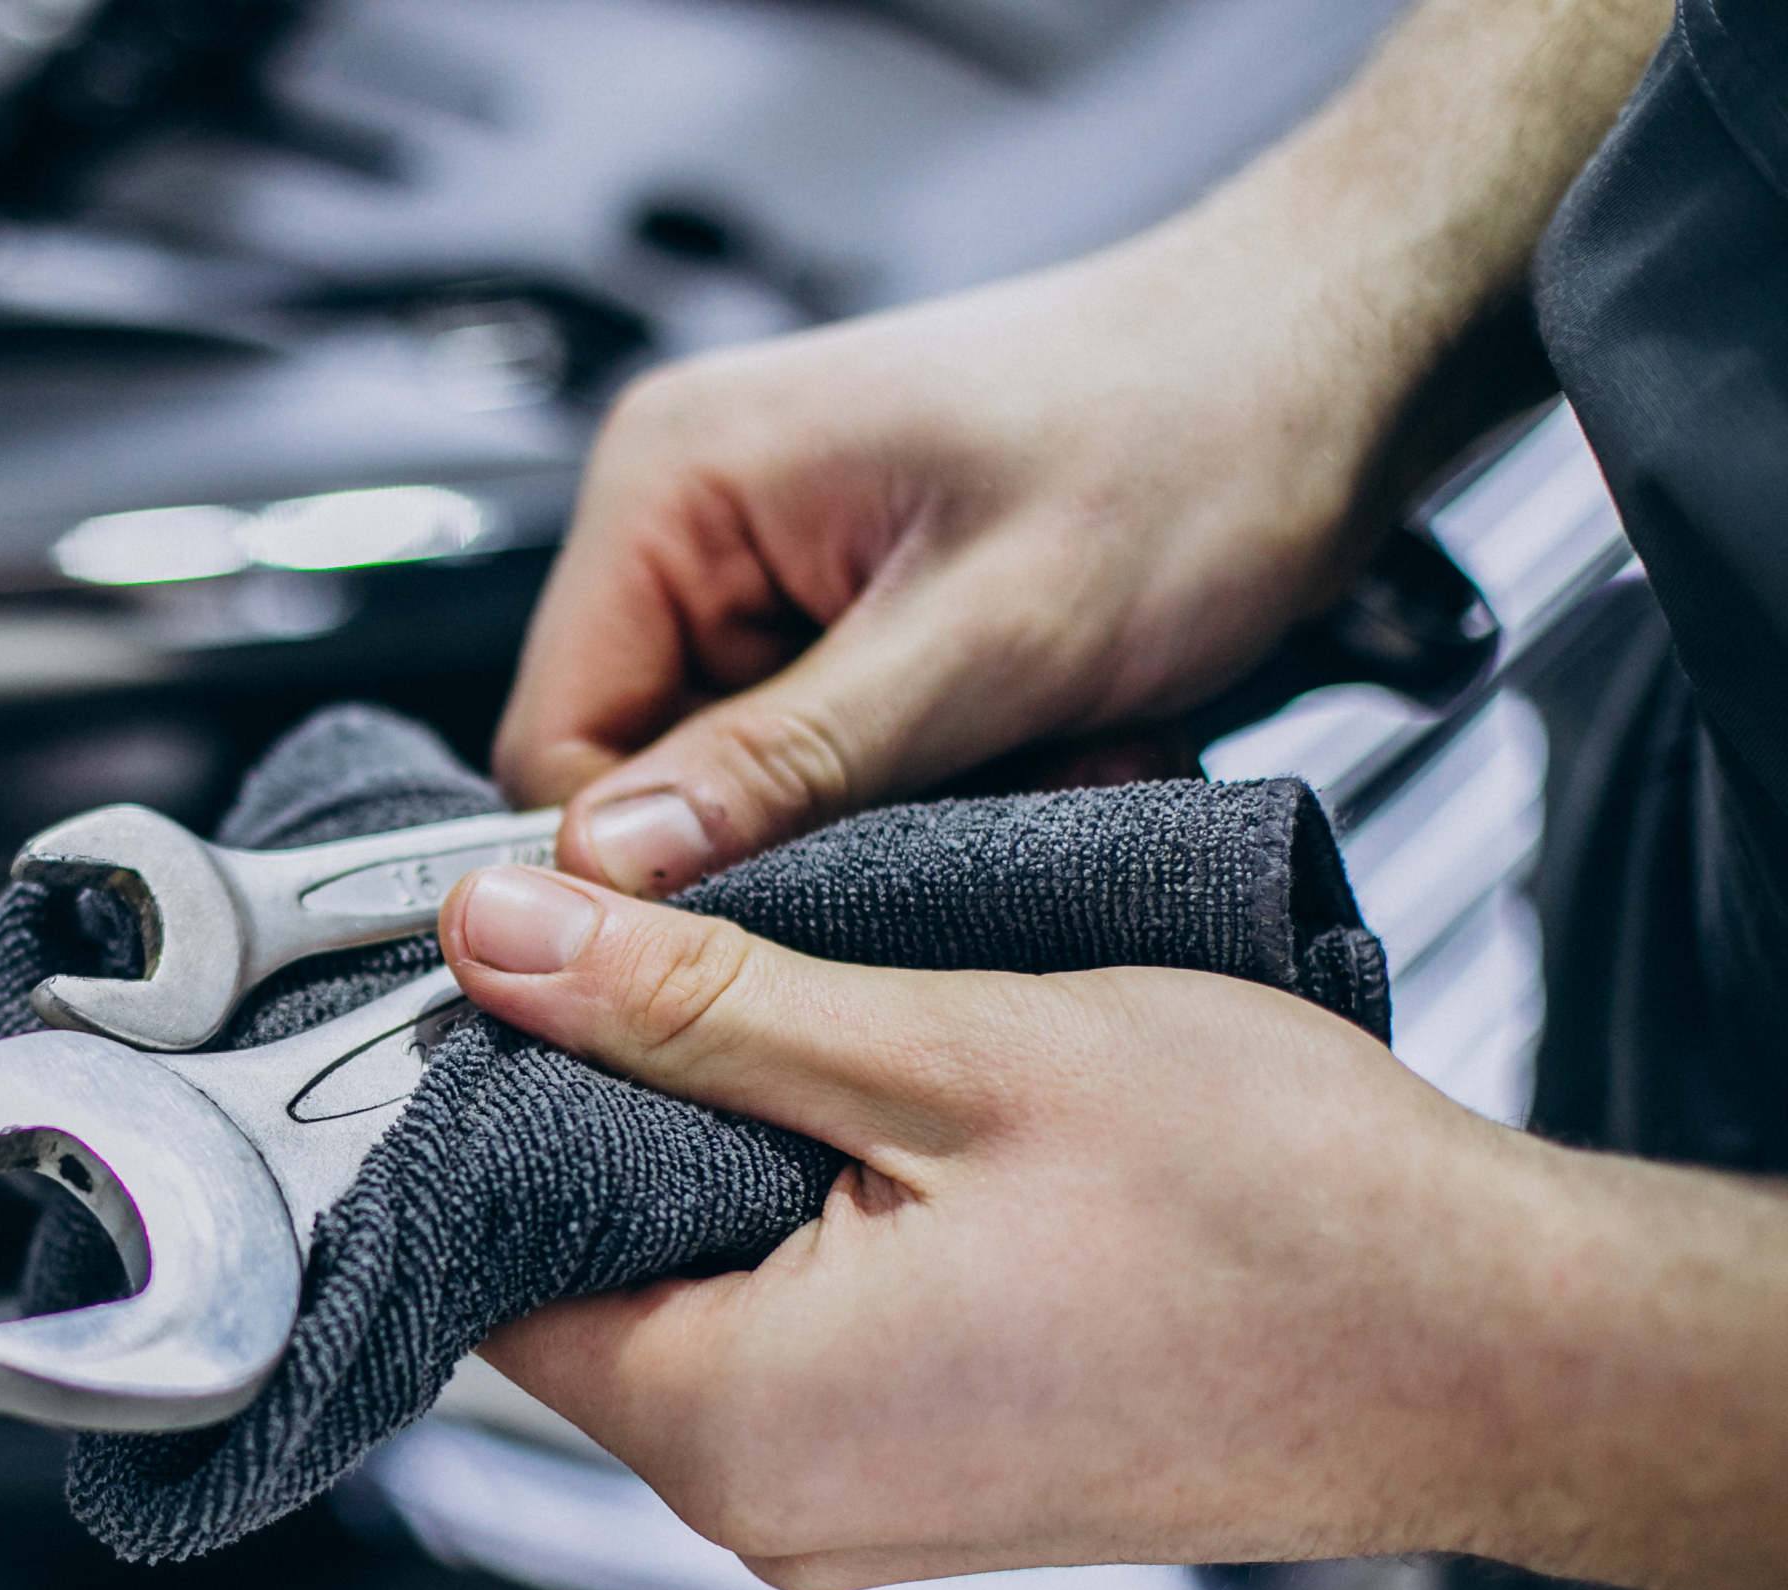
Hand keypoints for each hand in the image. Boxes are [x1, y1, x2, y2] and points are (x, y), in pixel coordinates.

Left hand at [435, 864, 1566, 1589]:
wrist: (1498, 1346)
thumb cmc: (1280, 1221)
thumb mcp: (943, 1053)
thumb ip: (693, 1003)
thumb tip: (501, 939)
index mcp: (735, 1424)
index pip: (487, 1264)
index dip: (489, 1105)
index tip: (526, 981)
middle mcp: (772, 1509)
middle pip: (583, 1289)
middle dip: (615, 1124)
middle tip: (696, 974)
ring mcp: (855, 1514)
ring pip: (693, 1309)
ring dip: (725, 1170)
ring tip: (826, 1045)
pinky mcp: (930, 1488)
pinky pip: (794, 1352)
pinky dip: (807, 1235)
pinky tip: (892, 1139)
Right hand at [496, 236, 1406, 892]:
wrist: (1340, 364)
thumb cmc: (1198, 430)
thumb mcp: (988, 636)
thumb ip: (787, 761)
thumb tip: (612, 867)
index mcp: (675, 483)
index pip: (557, 745)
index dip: (649, 865)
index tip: (776, 919)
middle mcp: (698, 515)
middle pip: (648, 775)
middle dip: (805, 833)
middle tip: (960, 813)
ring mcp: (771, 562)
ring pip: (751, 784)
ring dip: (889, 813)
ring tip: (1028, 759)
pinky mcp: (847, 607)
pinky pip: (831, 756)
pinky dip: (936, 782)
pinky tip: (1037, 741)